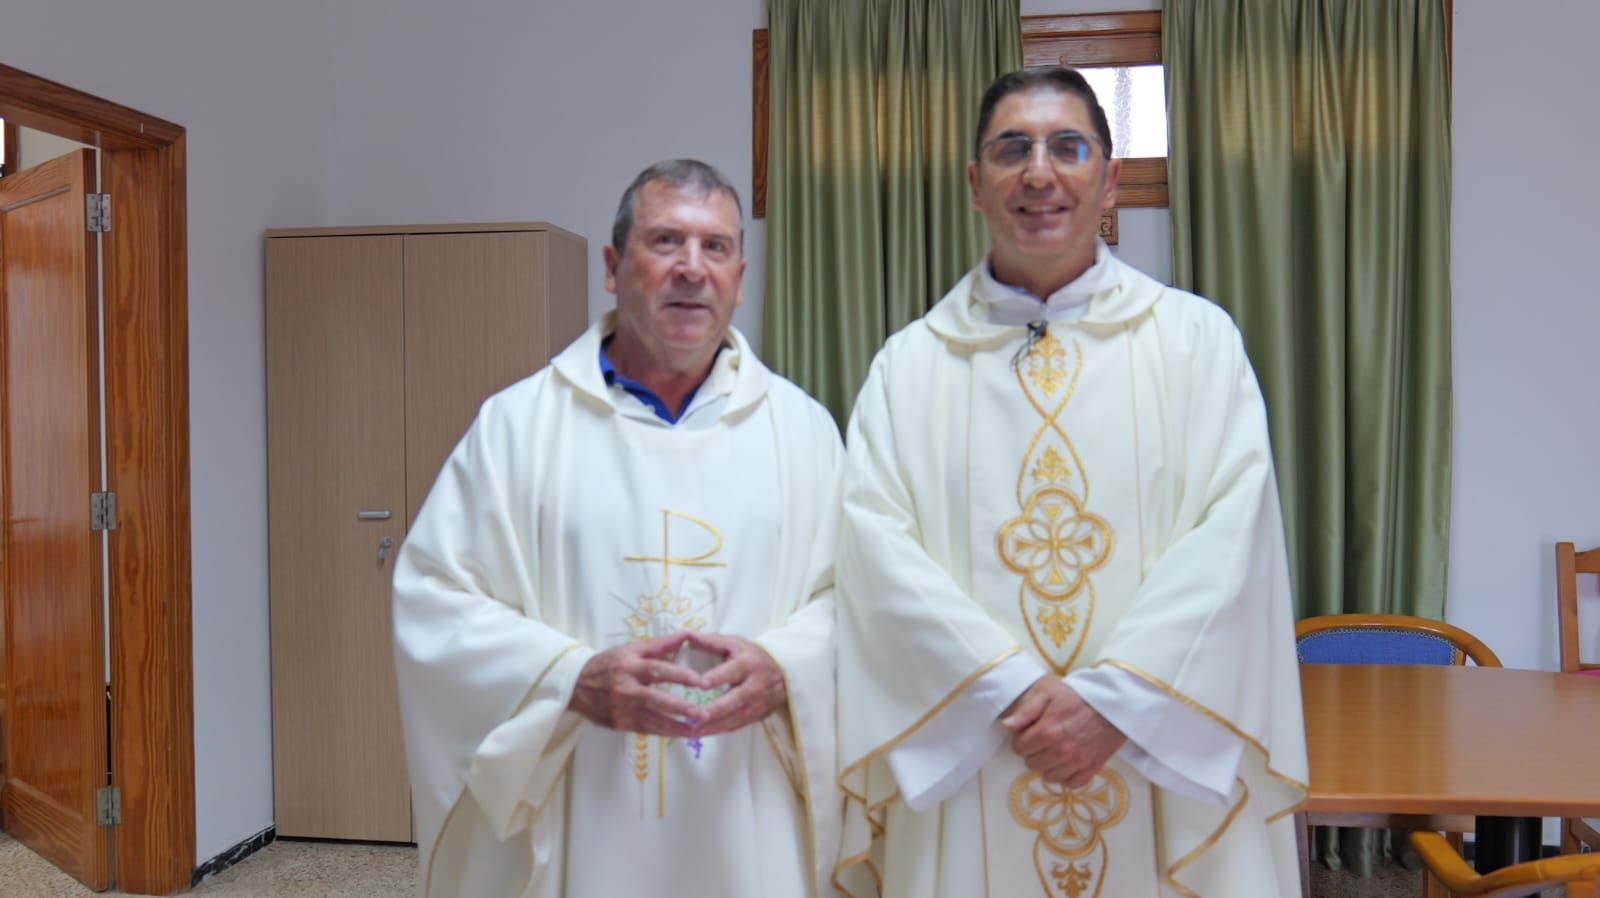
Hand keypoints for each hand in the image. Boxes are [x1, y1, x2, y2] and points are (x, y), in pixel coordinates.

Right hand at [567, 632, 706, 736]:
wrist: (575, 685)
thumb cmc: (608, 664)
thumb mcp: (630, 649)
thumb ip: (660, 644)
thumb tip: (686, 635)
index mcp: (629, 666)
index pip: (657, 670)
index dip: (679, 675)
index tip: (699, 681)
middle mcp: (625, 688)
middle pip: (655, 698)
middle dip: (679, 707)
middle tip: (701, 712)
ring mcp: (622, 708)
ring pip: (652, 720)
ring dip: (676, 726)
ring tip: (696, 729)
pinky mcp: (619, 724)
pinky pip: (646, 730)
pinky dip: (664, 732)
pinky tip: (680, 734)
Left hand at [684, 632, 788, 735]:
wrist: (784, 675)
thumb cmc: (753, 656)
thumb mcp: (736, 644)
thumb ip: (711, 641)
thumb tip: (687, 635)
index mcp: (747, 664)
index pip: (732, 671)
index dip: (717, 677)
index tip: (701, 683)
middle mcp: (754, 686)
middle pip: (735, 699)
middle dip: (717, 709)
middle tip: (698, 715)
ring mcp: (756, 704)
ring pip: (734, 718)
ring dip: (713, 726)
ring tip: (692, 730)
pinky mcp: (755, 717)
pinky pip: (735, 726)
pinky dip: (718, 731)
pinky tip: (701, 733)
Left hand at [1000, 675, 1126, 787]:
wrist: (1113, 702)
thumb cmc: (1078, 694)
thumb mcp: (1048, 691)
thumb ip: (1026, 710)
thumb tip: (1007, 725)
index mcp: (1047, 731)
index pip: (1019, 749)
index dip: (1023, 739)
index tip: (1032, 731)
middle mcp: (1061, 751)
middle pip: (1032, 764)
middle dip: (1034, 752)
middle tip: (1045, 738)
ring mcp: (1077, 762)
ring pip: (1049, 776)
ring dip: (1049, 765)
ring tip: (1056, 749)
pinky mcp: (1092, 768)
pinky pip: (1071, 783)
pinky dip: (1067, 775)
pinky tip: (1068, 762)